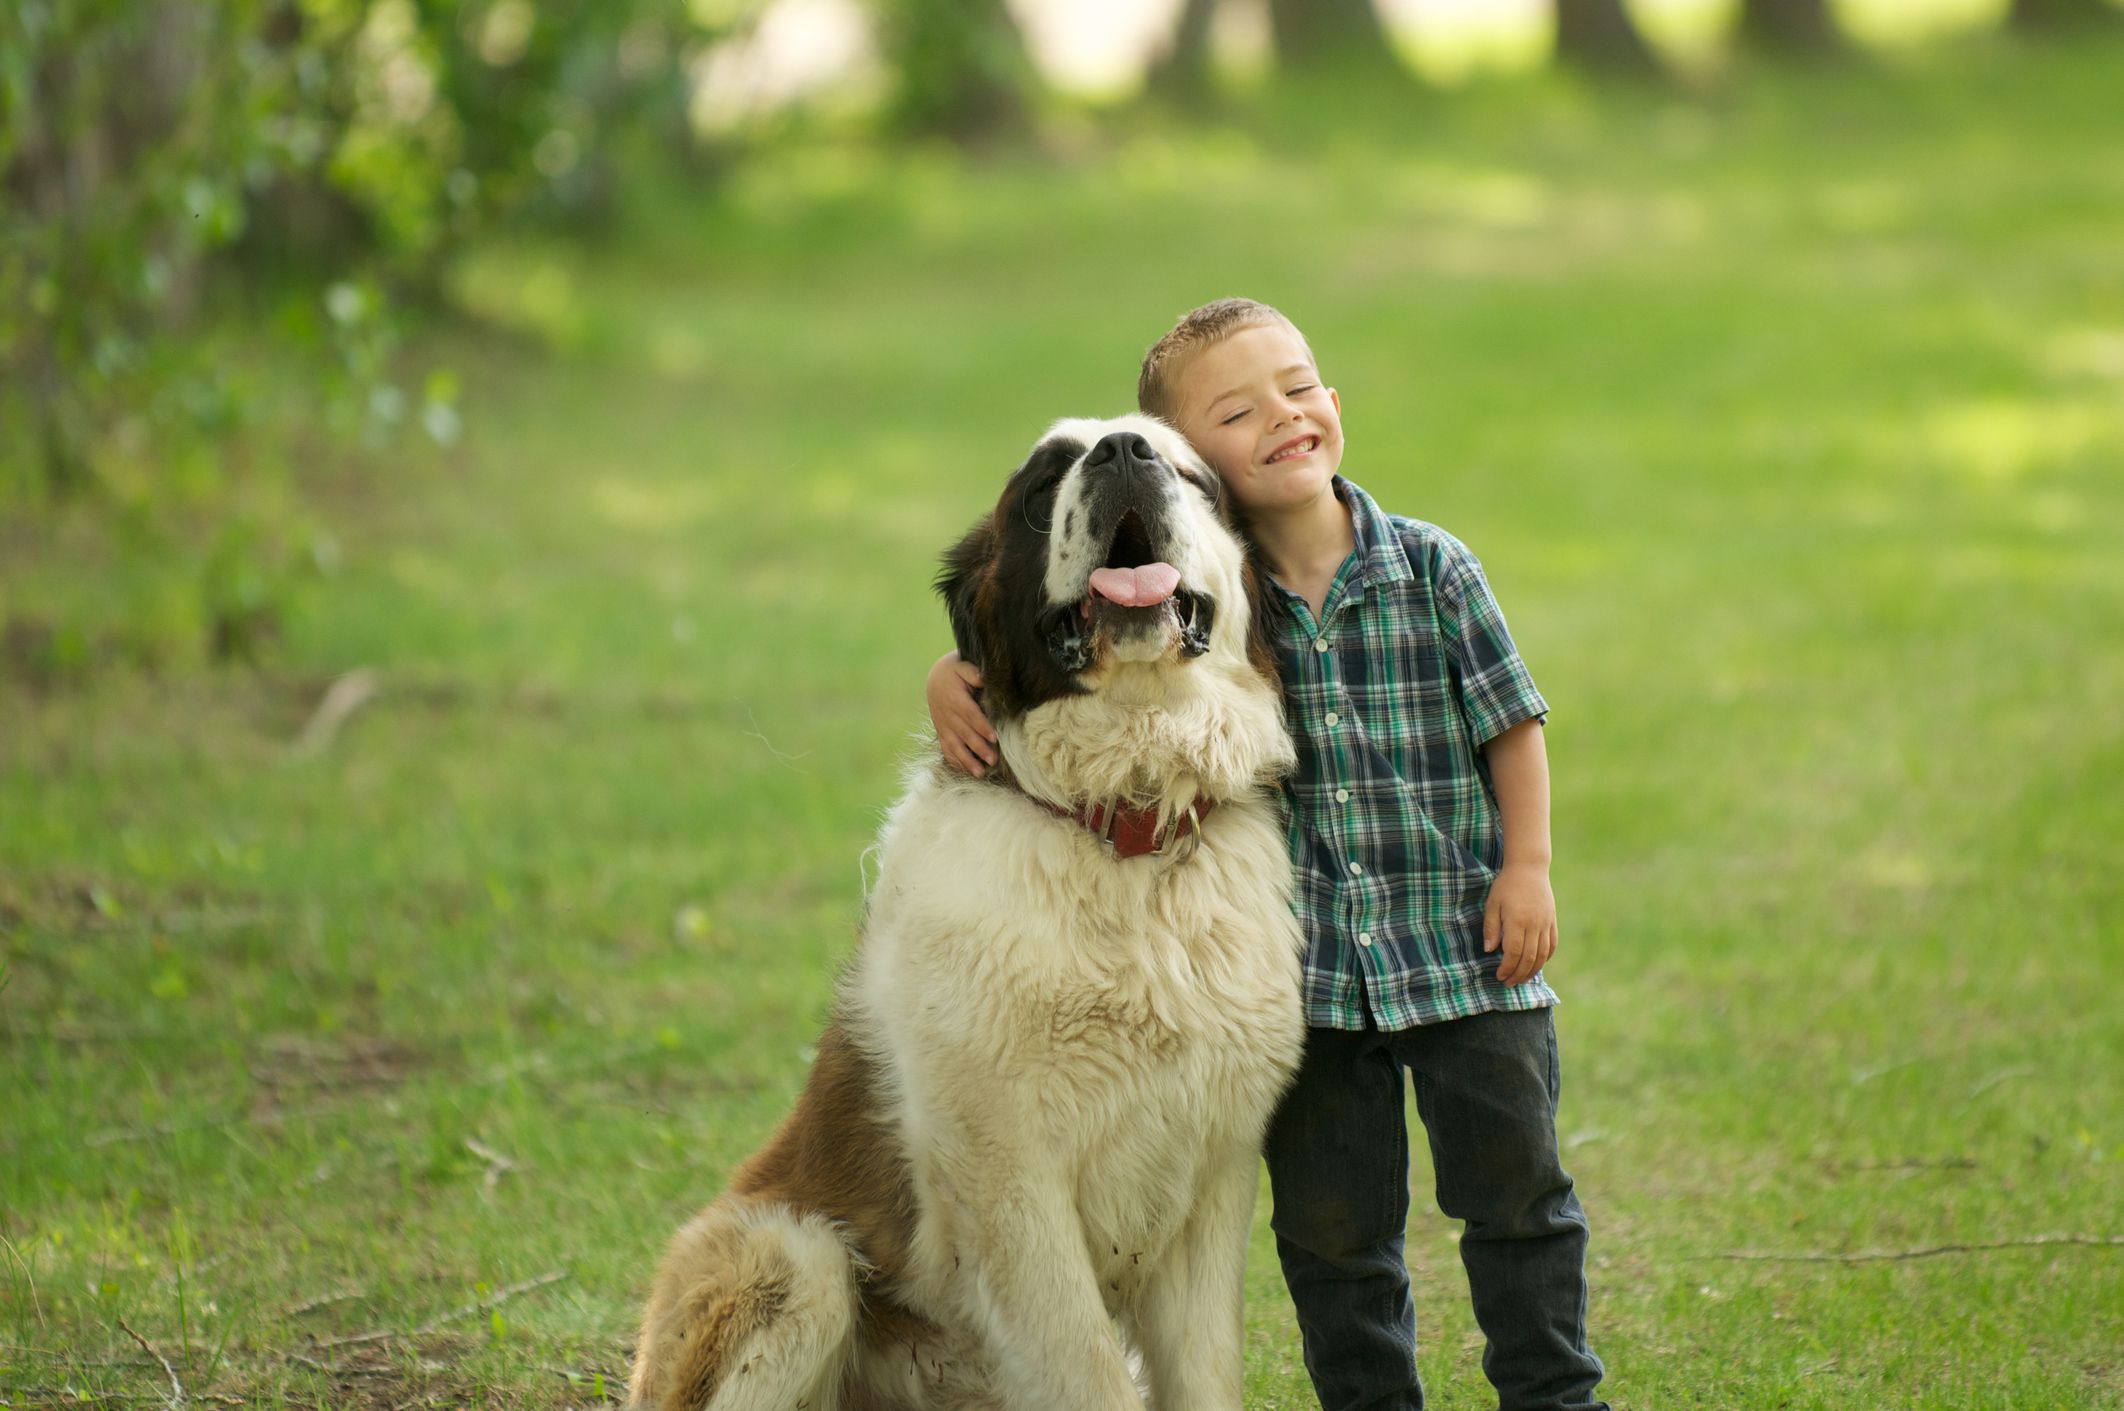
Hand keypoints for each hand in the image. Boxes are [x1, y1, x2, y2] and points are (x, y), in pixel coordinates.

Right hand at [927, 650, 996, 776]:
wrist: (935, 678)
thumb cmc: (954, 672)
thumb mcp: (962, 666)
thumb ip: (973, 673)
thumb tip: (983, 679)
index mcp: (955, 698)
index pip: (970, 715)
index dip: (981, 727)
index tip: (993, 737)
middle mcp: (947, 715)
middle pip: (965, 734)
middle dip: (979, 748)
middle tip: (993, 760)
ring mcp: (943, 726)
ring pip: (955, 746)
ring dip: (967, 761)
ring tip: (981, 773)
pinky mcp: (942, 732)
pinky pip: (947, 749)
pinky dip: (956, 762)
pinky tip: (966, 772)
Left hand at [1483, 863, 1556, 985]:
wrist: (1529, 868)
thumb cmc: (1506, 886)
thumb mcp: (1492, 904)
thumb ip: (1491, 928)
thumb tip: (1489, 951)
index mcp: (1517, 920)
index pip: (1514, 952)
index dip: (1507, 967)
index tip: (1499, 976)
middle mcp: (1534, 924)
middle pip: (1529, 957)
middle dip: (1518, 974)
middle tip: (1508, 983)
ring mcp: (1546, 923)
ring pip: (1542, 954)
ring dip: (1532, 970)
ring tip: (1521, 979)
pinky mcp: (1552, 921)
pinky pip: (1552, 944)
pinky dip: (1545, 958)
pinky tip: (1537, 965)